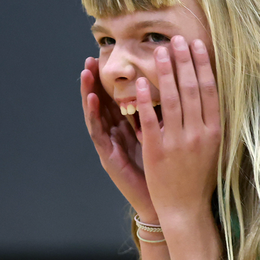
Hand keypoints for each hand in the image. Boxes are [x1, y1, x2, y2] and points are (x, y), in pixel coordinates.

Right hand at [81, 57, 156, 219]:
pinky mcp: (108, 157)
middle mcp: (117, 134)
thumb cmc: (168, 171)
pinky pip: (98, 132)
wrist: (168, 203)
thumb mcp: (168, 137)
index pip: (119, 97)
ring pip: (95, 113)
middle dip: (96, 79)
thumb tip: (174, 89)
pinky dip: (94, 113)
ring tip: (85, 71)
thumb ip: (164, 116)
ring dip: (88, 91)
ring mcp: (111, 146)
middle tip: (91, 56)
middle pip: (104, 102)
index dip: (114, 77)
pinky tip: (93, 97)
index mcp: (131, 128)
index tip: (112, 55)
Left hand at [136, 36, 220, 220]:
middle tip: (176, 38)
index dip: (202, 64)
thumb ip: (212, 122)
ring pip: (171, 99)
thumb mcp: (215, 149)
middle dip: (183, 60)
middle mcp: (198, 133)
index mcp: (214, 131)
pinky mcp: (157, 150)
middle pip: (191, 88)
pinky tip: (140, 82)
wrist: (185, 207)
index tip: (196, 44)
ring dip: (165, 71)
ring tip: (159, 51)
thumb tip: (212, 91)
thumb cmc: (200, 178)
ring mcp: (177, 141)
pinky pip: (150, 119)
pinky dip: (145, 99)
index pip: (209, 90)